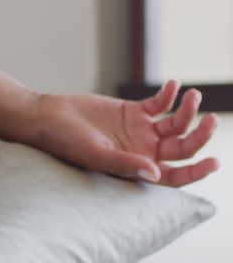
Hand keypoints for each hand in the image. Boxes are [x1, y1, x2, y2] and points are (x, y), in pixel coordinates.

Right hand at [33, 80, 220, 186]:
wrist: (48, 117)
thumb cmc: (65, 142)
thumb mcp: (94, 154)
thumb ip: (124, 163)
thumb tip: (155, 174)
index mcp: (136, 168)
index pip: (173, 176)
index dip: (196, 172)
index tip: (214, 163)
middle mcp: (143, 151)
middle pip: (182, 147)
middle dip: (200, 136)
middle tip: (211, 121)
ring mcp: (140, 131)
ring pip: (176, 124)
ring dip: (188, 110)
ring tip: (193, 95)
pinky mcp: (133, 111)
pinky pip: (159, 104)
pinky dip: (169, 95)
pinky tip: (173, 86)